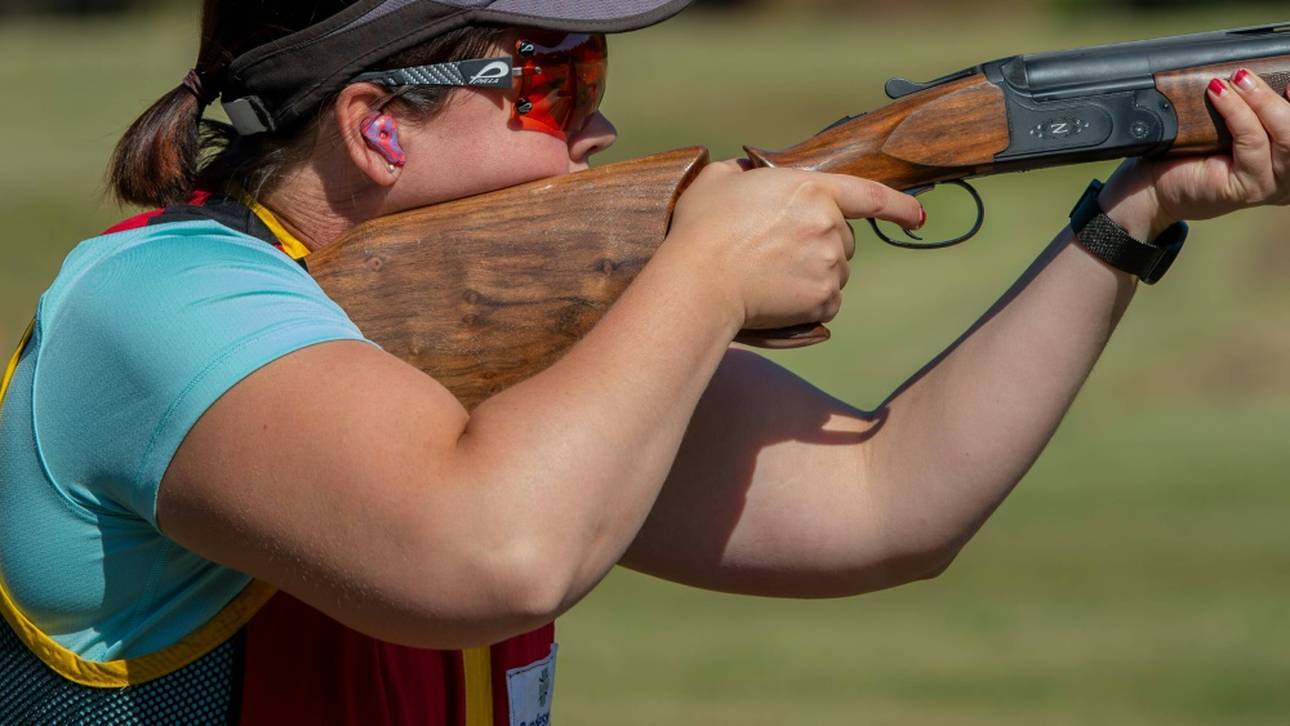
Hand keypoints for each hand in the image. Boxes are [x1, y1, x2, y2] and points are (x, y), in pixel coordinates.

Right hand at [666, 160, 923, 330]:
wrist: (699, 280)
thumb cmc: (702, 229)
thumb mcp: (717, 180)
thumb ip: (741, 172)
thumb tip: (744, 176)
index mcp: (812, 189)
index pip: (871, 195)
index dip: (900, 206)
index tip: (918, 218)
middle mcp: (830, 225)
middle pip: (844, 240)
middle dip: (821, 246)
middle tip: (778, 254)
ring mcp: (830, 264)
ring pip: (836, 273)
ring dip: (814, 276)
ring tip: (771, 277)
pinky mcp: (823, 299)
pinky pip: (828, 303)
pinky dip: (810, 304)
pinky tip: (780, 299)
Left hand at [1101, 68, 1289, 239]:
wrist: (1156, 185)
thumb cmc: (1195, 153)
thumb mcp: (1232, 124)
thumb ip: (1254, 106)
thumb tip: (1255, 71)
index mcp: (1289, 157)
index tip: (1288, 77)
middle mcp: (1288, 175)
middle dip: (1276, 97)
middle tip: (1247, 73)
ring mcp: (1270, 184)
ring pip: (1285, 137)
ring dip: (1261, 101)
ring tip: (1237, 79)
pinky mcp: (1247, 188)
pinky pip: (1252, 144)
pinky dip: (1238, 114)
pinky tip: (1221, 95)